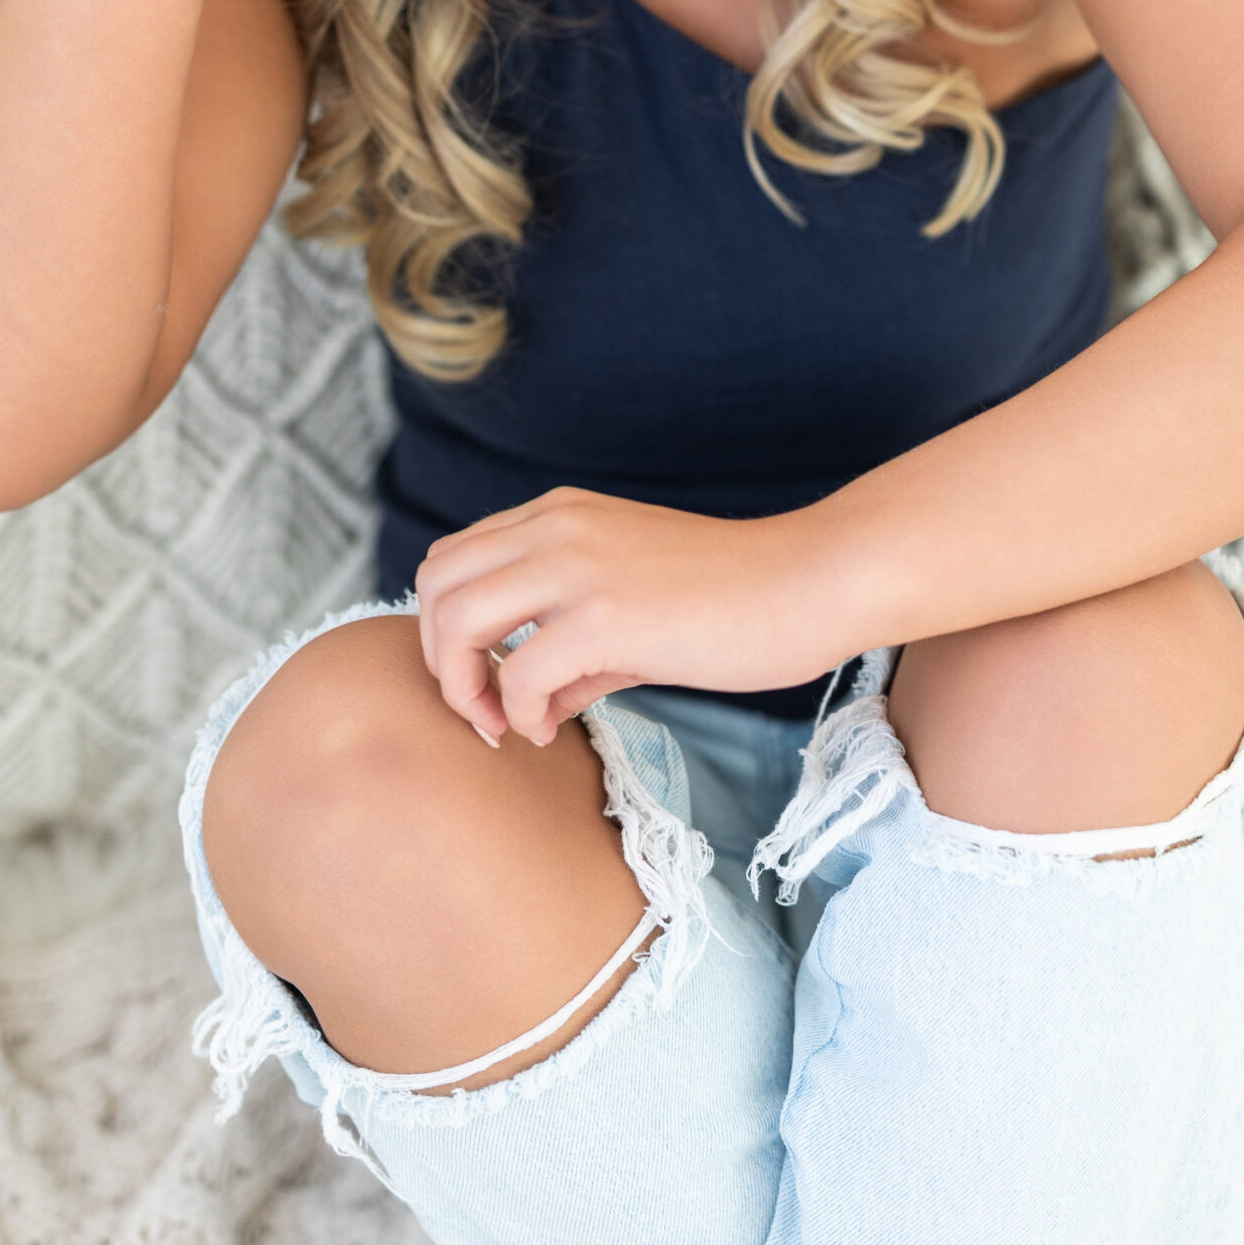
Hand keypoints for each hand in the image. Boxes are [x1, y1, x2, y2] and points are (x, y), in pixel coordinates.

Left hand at [413, 489, 844, 745]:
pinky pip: (519, 673)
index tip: (486, 681)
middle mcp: (556, 527)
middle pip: (435, 583)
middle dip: (441, 657)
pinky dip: (520, 713)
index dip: (448, 628)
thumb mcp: (634, 603)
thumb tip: (530, 702)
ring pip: (455, 618)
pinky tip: (552, 729)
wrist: (808, 584)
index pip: (454, 560)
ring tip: (505, 724)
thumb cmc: (736, 600)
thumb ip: (573, 642)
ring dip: (464, 685)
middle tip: (483, 710)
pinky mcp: (604, 615)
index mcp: (559, 515)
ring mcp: (576, 565)